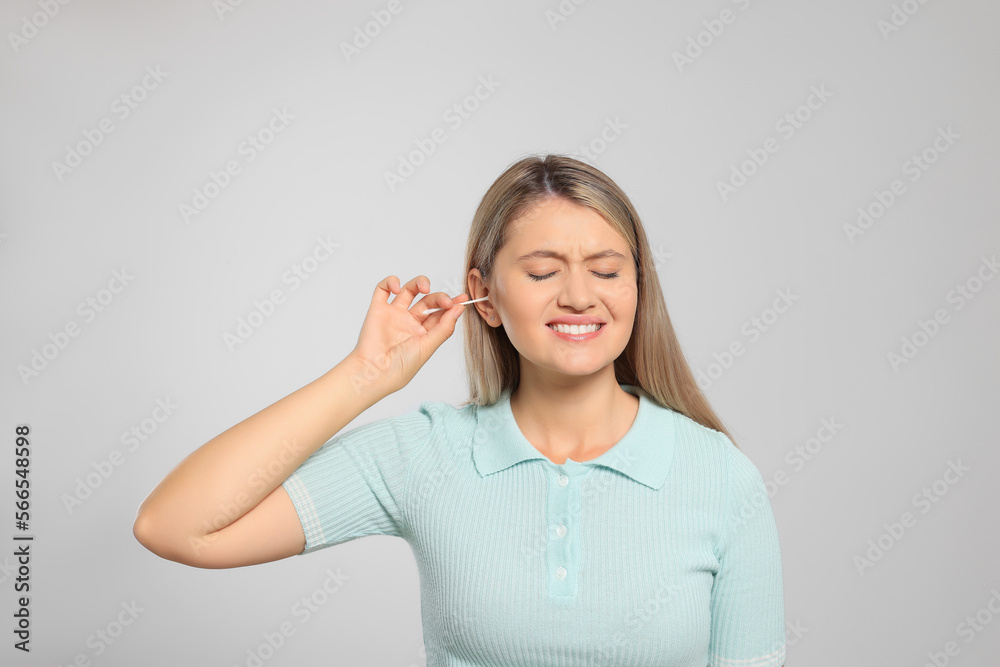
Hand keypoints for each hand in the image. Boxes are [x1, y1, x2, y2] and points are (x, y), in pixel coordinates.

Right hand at [348, 275, 467, 395]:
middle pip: (428, 301)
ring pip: (409, 290)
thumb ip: (444, 327)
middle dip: (439, 297)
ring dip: (419, 283)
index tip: (463, 299)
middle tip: (446, 301)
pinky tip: (397, 288)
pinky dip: (390, 282)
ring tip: (425, 288)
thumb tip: (459, 308)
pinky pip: (383, 289)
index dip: (452, 305)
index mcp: (423, 333)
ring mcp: (394, 315)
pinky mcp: (378, 309)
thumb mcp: (428, 347)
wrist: (375, 371)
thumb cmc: (401, 366)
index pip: (440, 314)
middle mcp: (409, 322)